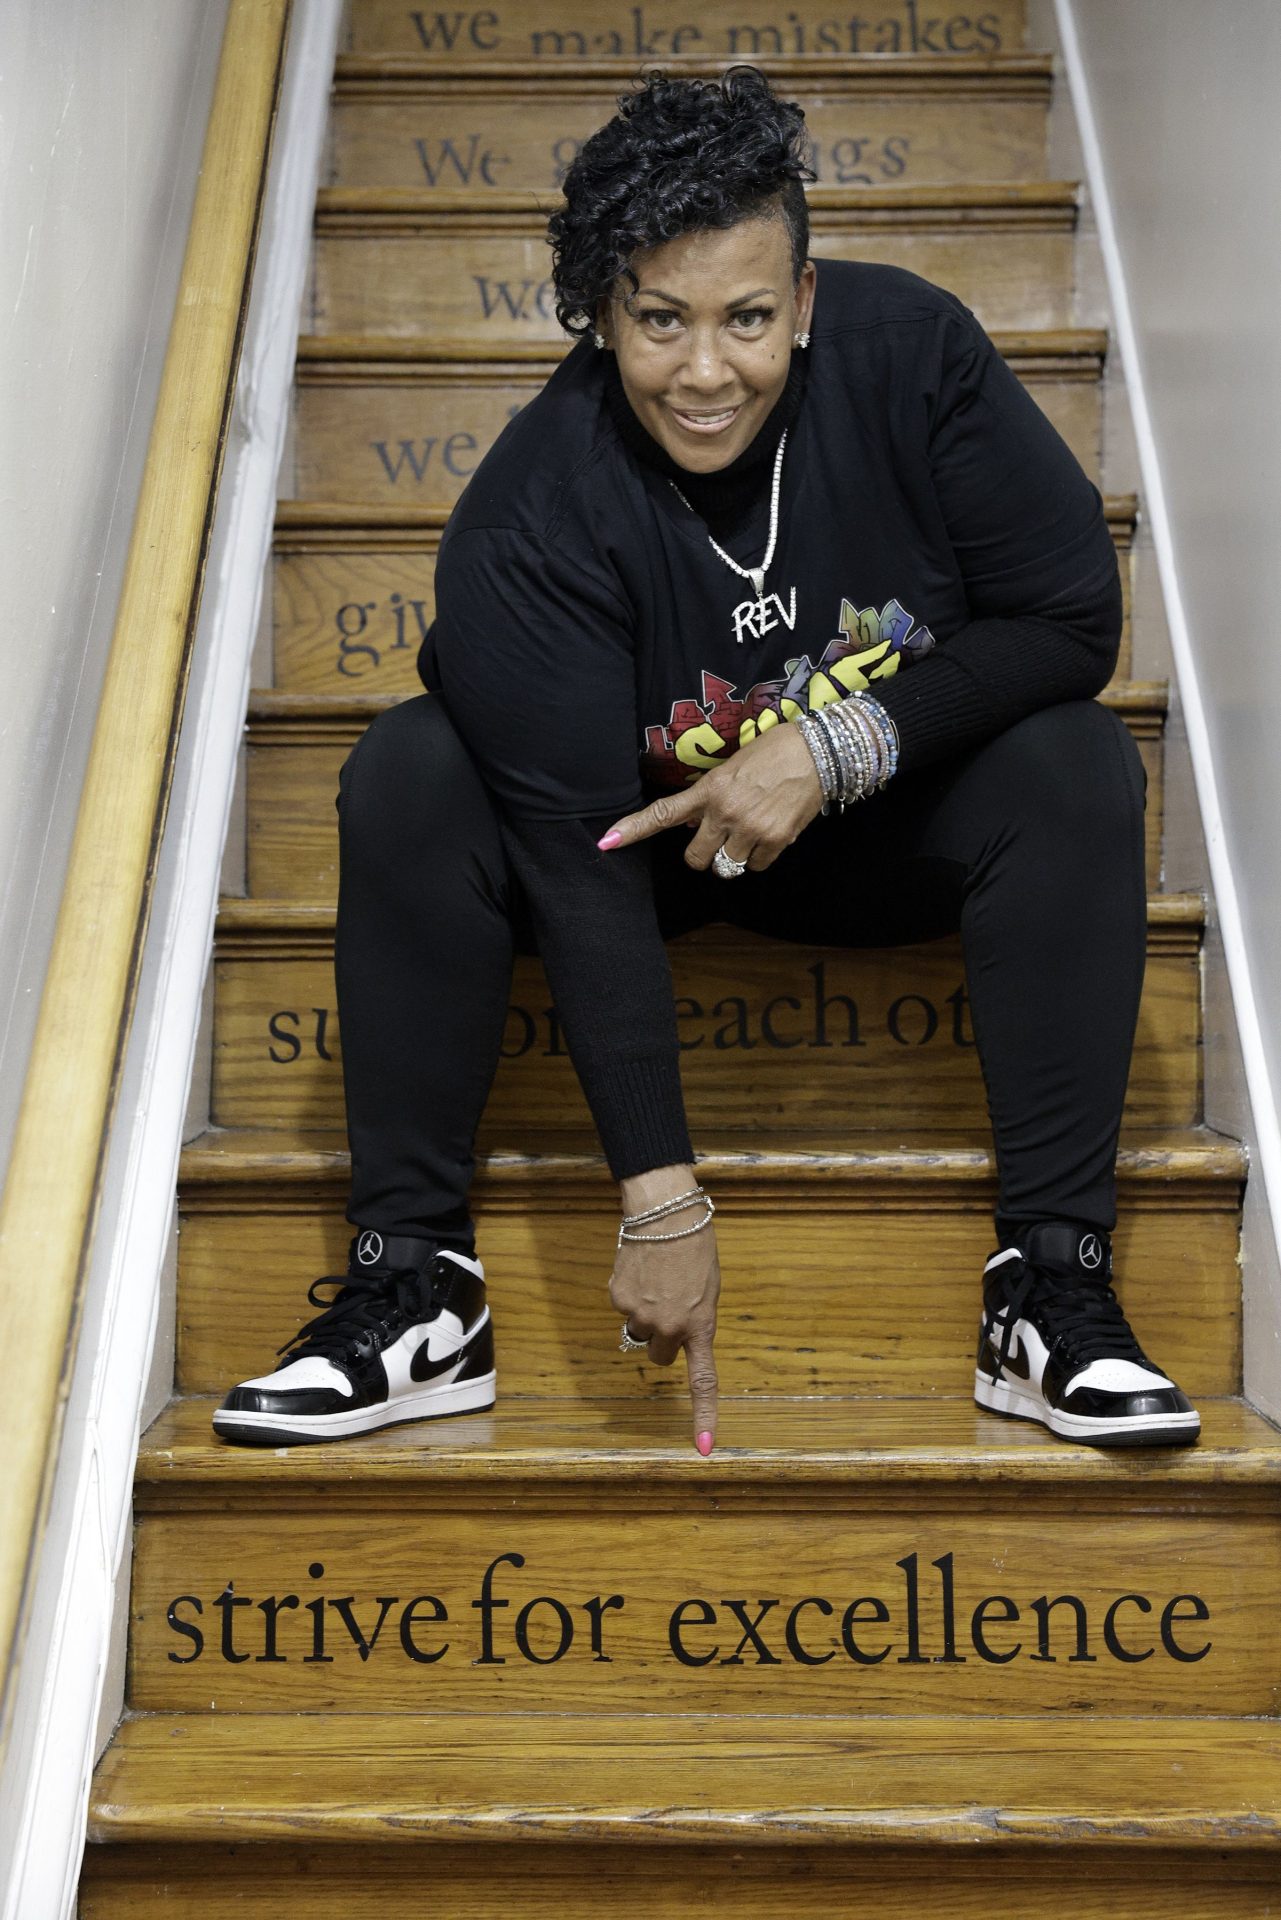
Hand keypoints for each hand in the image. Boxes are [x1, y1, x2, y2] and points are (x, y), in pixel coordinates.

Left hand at [598, 719, 824, 872]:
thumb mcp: (731, 768)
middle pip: (696, 860)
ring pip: (729, 867)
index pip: (663, 814)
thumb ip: (708, 798)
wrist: (818, 752)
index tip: (607, 842)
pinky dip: (761, 856)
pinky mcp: (776, 840)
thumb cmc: (772, 753)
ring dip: (736, 855)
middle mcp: (725, 812)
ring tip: (752, 831)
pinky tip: (771, 832)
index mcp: (709, 790)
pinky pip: (757, 866)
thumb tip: (689, 825)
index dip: (633, 830)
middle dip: (706, 854)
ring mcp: (751, 828)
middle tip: (720, 839)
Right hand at [610, 1166, 719, 1453]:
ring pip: (638, 1330)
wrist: (664, 1213)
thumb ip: (696, 1319)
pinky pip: (622, 1307)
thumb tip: (675, 1334)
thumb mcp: (709, 1288)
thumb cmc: (694, 1246)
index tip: (702, 1449)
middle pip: (658, 1356)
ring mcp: (640, 1315)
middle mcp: (669, 1327)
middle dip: (661, 1339)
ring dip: (644, 1313)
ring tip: (656, 1279)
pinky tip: (639, 1269)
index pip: (702, 1381)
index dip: (704, 1416)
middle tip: (668, 1306)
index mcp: (700, 1325)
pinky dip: (629, 1293)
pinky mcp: (617, 1299)